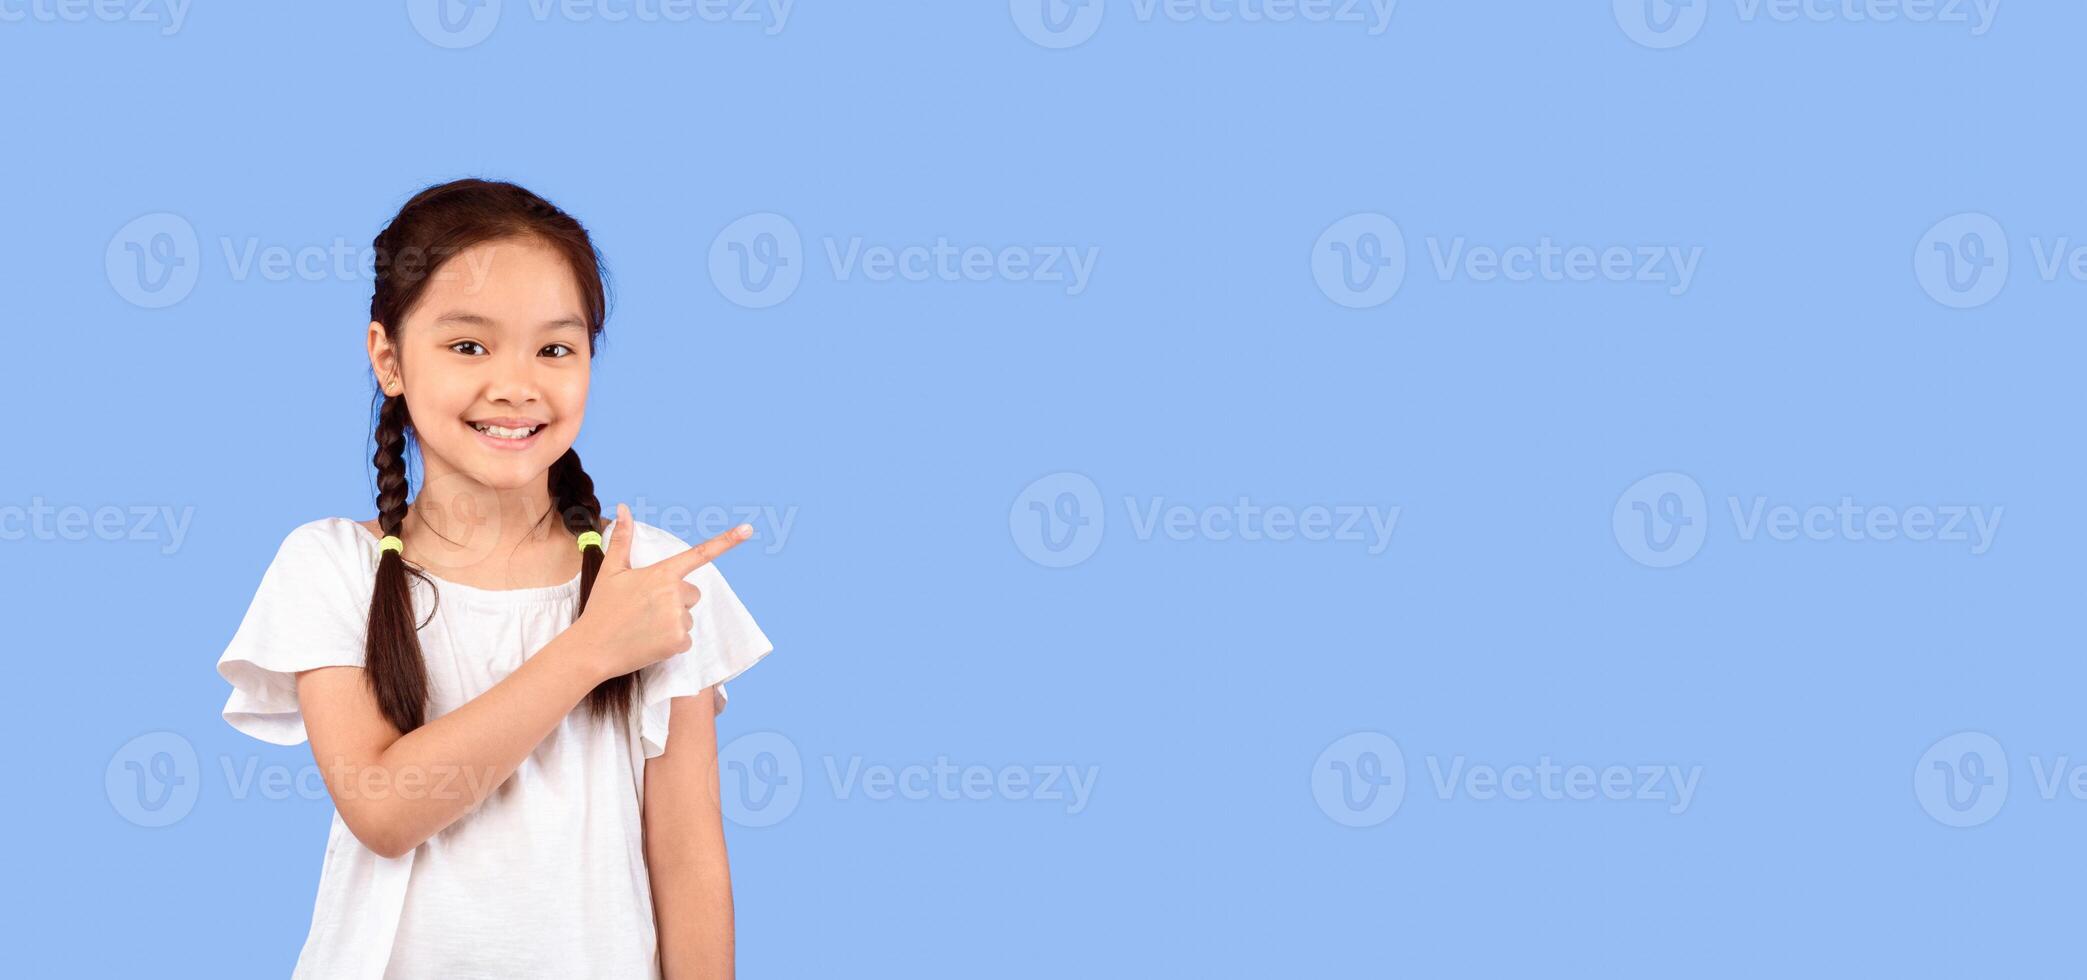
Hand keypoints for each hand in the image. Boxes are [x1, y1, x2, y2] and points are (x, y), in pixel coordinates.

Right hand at [572, 502, 750, 680]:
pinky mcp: (679, 641)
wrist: (592, 648)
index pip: (699, 554)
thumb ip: (623, 538)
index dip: (727, 541)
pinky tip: (649, 642)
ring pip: (688, 617)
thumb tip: (623, 507)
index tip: (748, 529)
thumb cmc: (602, 607)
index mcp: (662, 573)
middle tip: (646, 610)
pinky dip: (671, 642)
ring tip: (644, 627)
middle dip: (675, 601)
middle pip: (692, 593)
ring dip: (672, 622)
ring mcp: (678, 618)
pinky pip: (686, 639)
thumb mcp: (612, 570)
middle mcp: (674, 594)